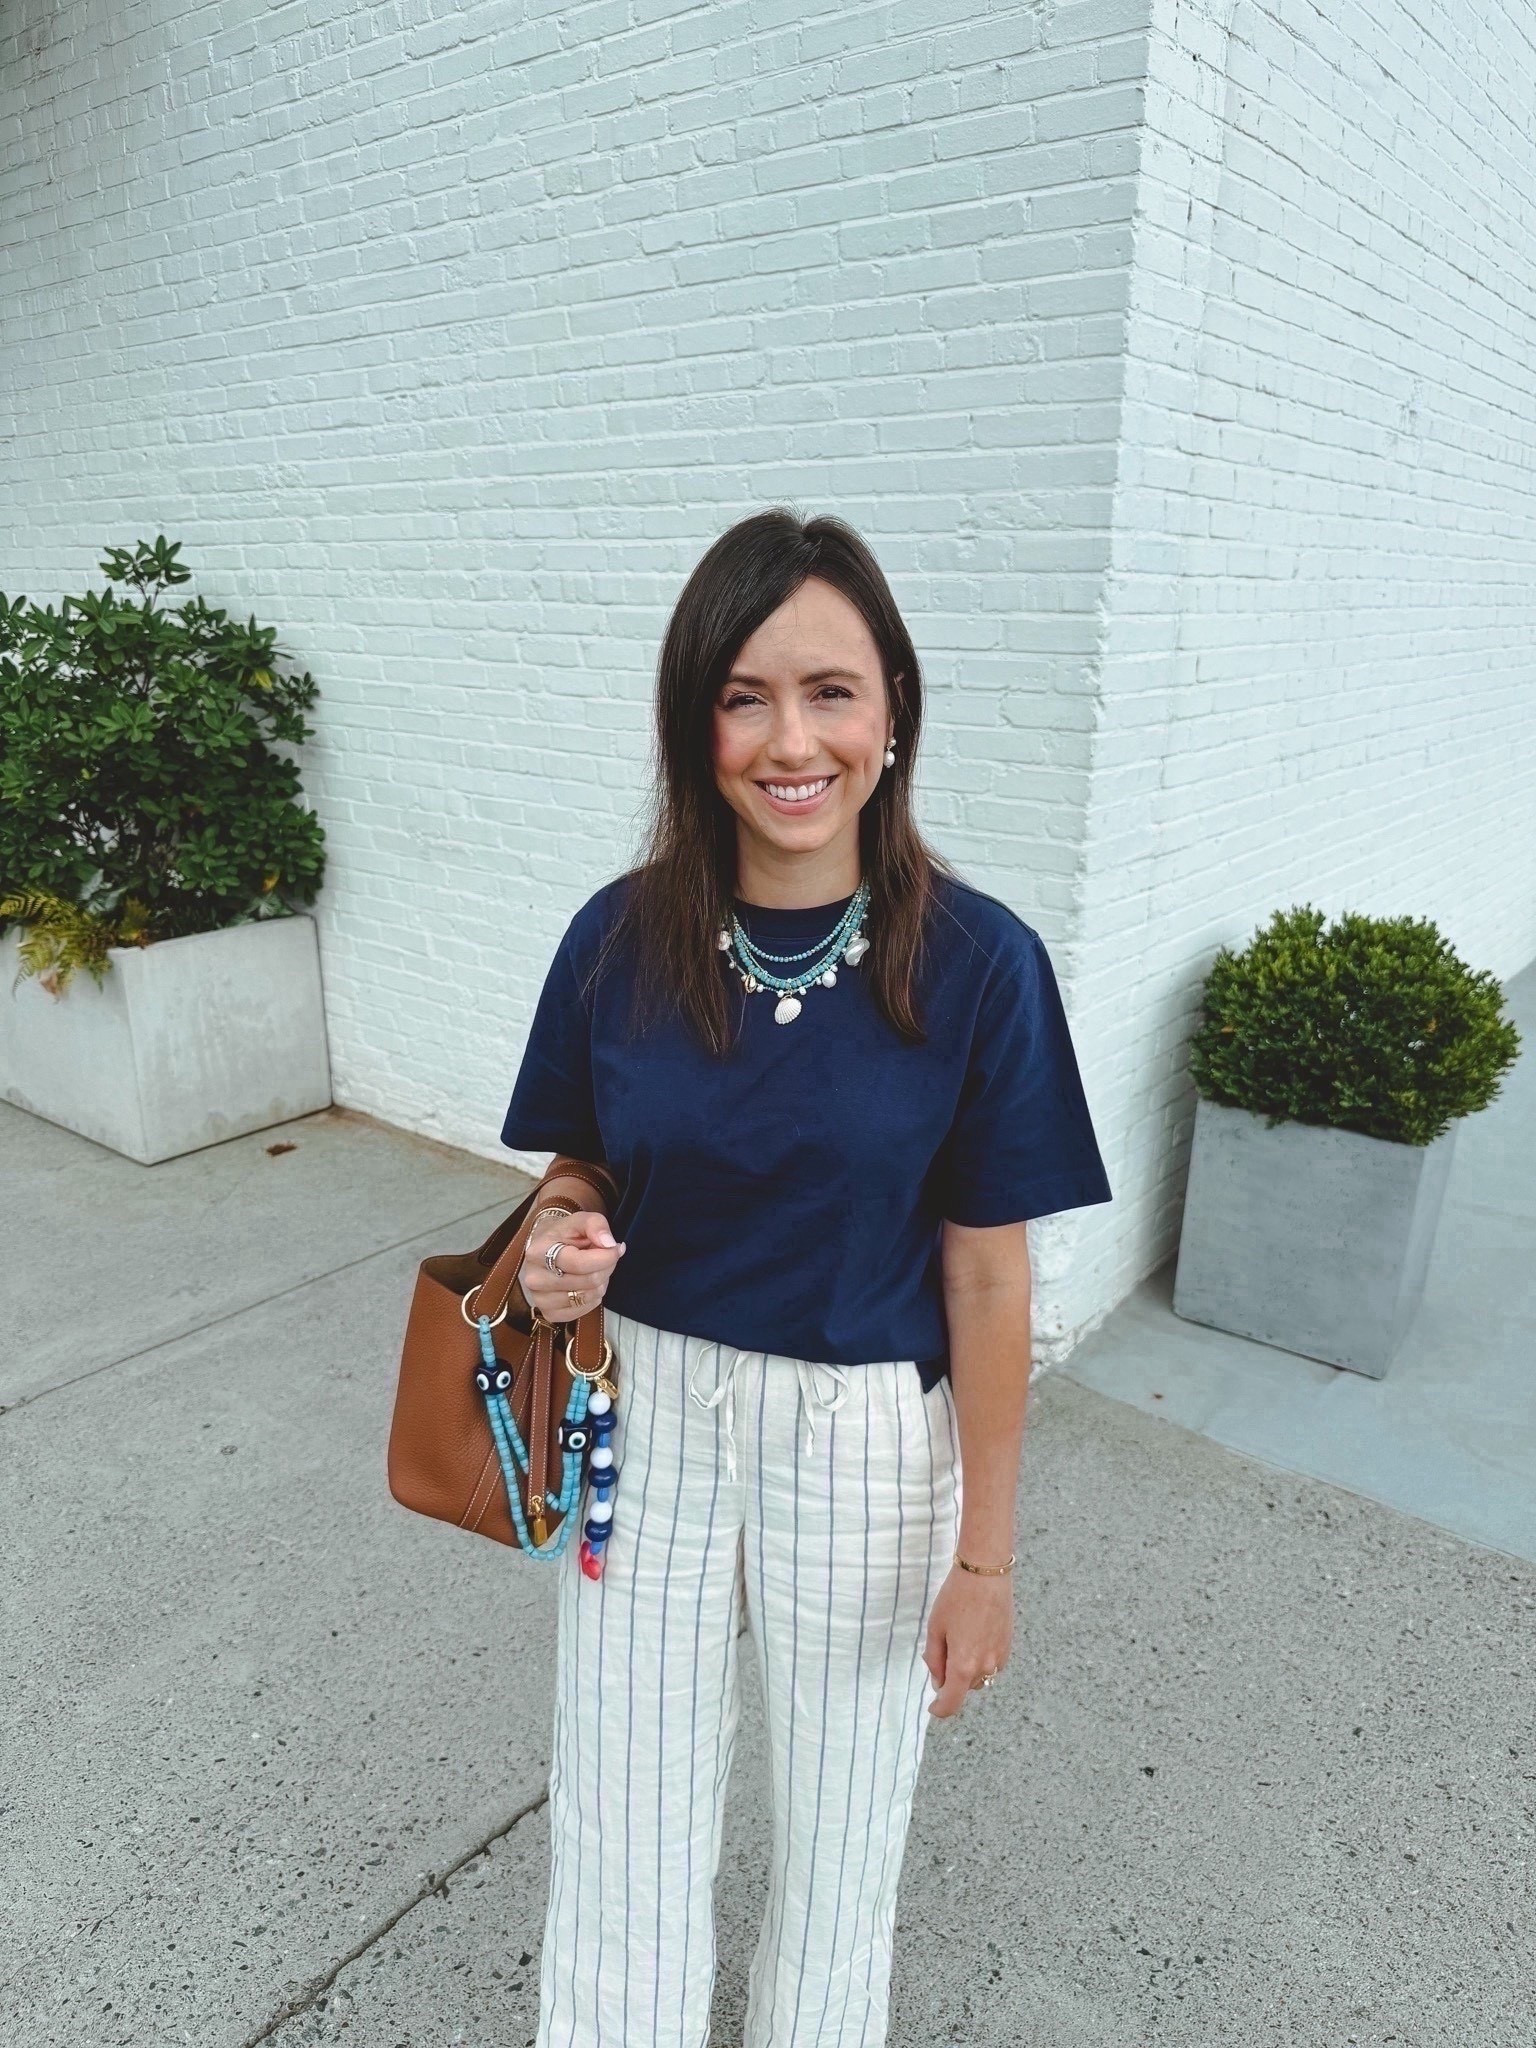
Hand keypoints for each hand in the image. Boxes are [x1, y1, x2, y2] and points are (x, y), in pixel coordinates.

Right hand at [520, 1210, 625, 1324]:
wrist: (544, 1249)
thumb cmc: (563, 1234)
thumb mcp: (579, 1220)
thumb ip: (595, 1224)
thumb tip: (609, 1243)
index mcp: (538, 1253)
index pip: (579, 1263)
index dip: (605, 1257)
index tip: (616, 1248)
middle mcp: (535, 1279)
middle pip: (588, 1281)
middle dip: (606, 1267)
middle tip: (606, 1257)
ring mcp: (540, 1299)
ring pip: (589, 1296)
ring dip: (601, 1282)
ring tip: (594, 1269)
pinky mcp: (549, 1314)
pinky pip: (585, 1310)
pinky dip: (593, 1297)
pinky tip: (587, 1284)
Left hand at [923, 1564, 1013, 1718]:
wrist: (986, 1573)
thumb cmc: (956, 1598)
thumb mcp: (935, 1628)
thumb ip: (935, 1660)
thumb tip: (938, 1681)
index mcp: (963, 1665)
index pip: (952, 1703)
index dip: (940, 1709)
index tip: (933, 1707)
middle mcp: (985, 1667)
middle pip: (965, 1688)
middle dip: (951, 1678)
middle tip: (941, 1649)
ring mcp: (1000, 1658)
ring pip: (979, 1677)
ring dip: (967, 1669)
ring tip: (959, 1638)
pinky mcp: (1008, 1647)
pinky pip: (991, 1665)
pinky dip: (980, 1659)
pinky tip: (973, 1634)